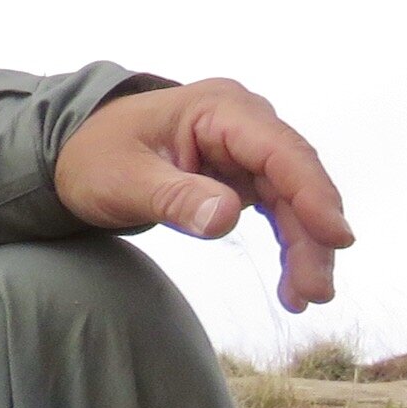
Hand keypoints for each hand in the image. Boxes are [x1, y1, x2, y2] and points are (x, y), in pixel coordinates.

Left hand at [55, 77, 349, 311]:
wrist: (70, 149)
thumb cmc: (92, 156)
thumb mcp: (123, 180)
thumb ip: (174, 197)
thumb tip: (226, 218)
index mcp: (220, 109)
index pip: (280, 151)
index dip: (312, 193)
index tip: (336, 236)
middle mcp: (243, 122)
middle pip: (295, 178)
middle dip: (312, 235)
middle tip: (316, 292)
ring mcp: (245, 148)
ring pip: (291, 198)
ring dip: (305, 247)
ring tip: (306, 298)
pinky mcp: (241, 173)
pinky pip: (276, 207)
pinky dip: (287, 242)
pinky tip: (292, 284)